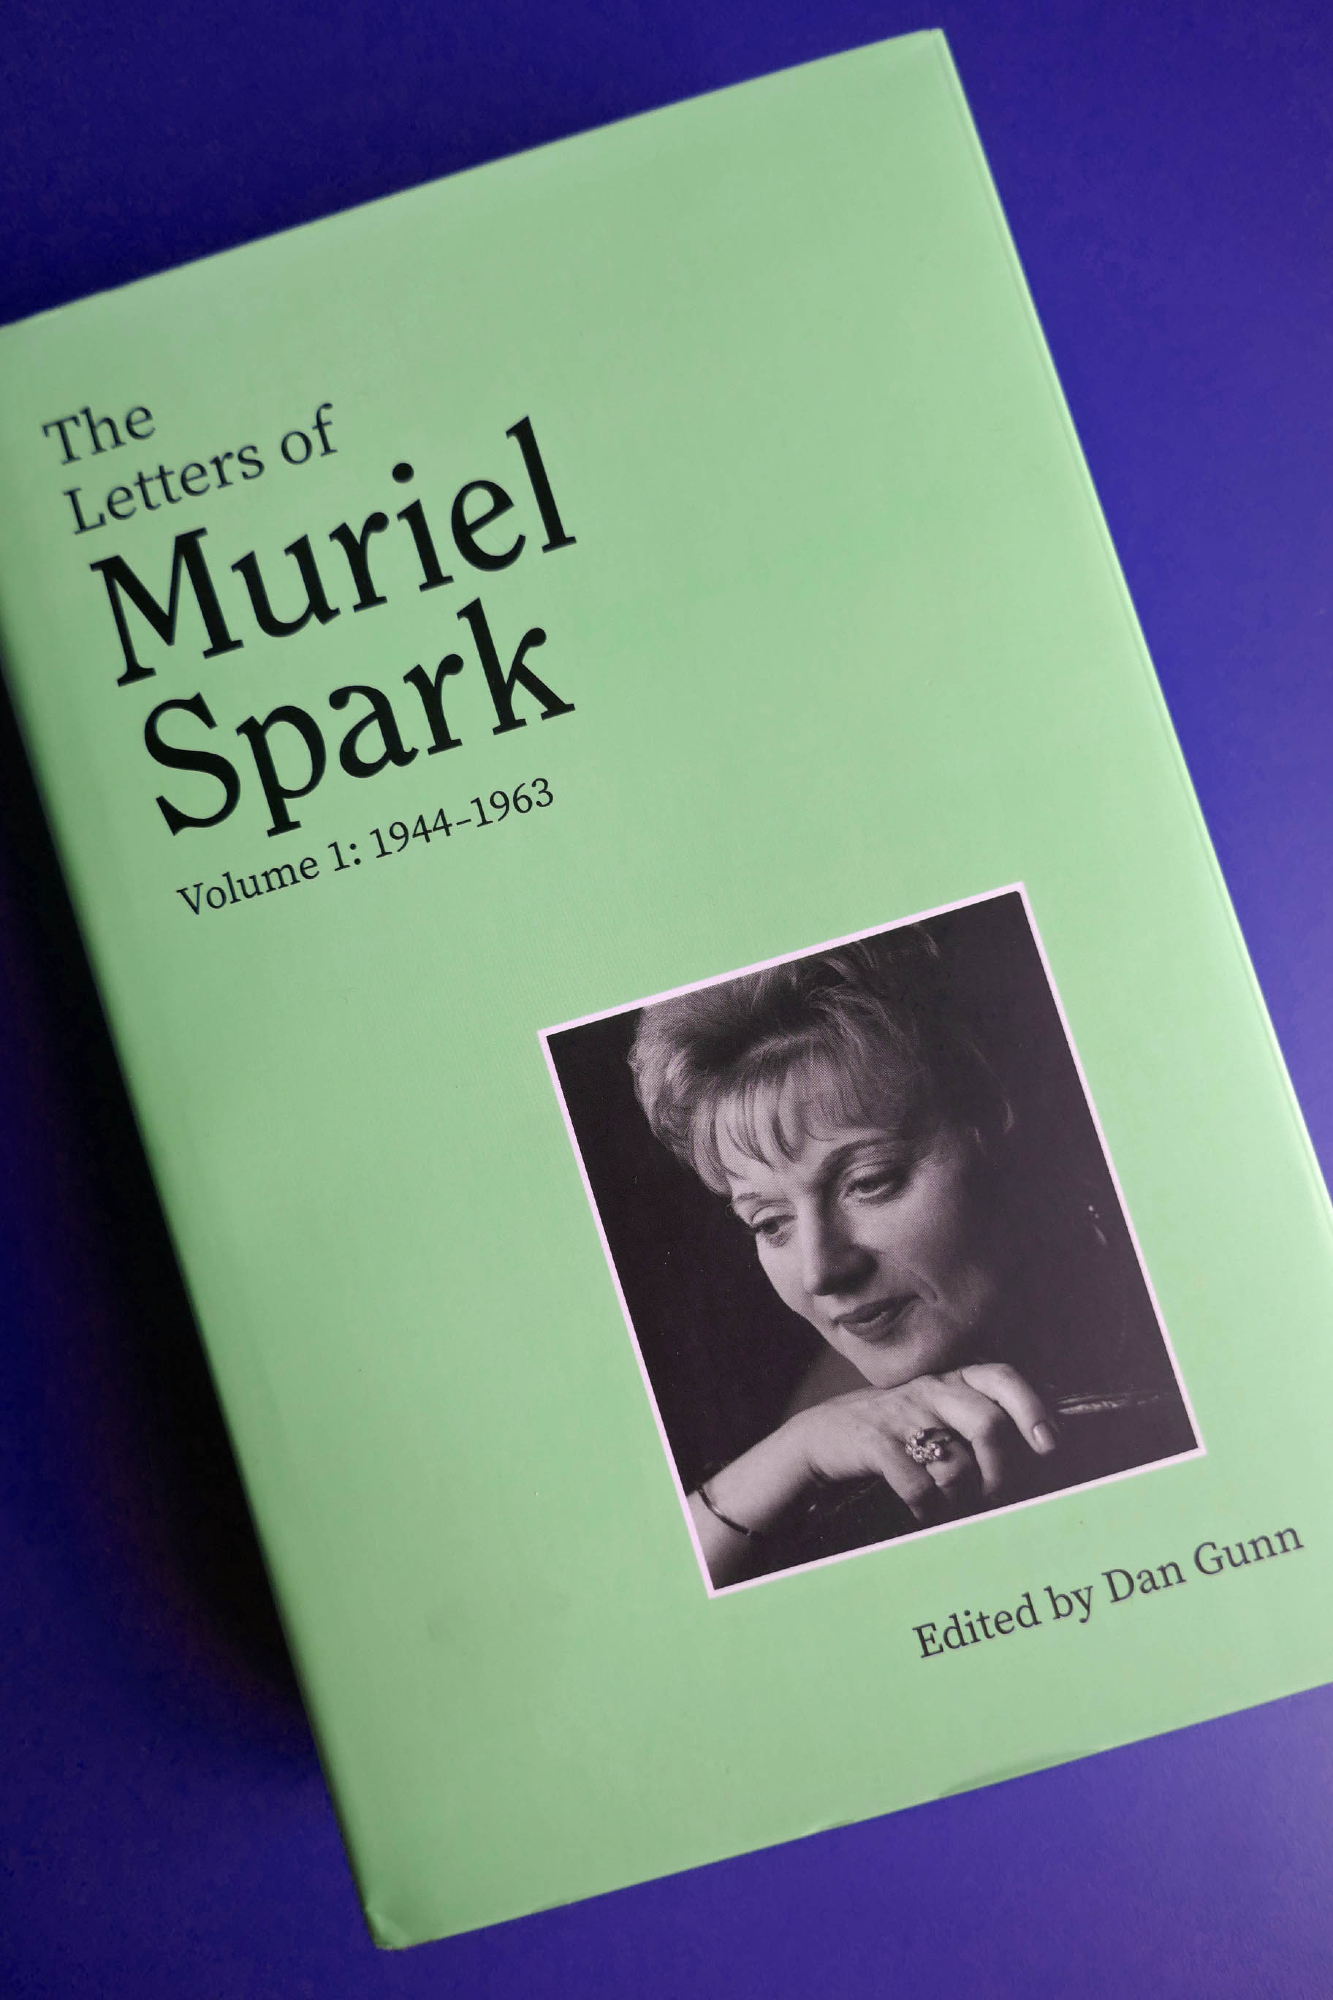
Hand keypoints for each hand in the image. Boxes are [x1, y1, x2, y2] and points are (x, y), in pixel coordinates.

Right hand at [787, 1362, 1057, 1523]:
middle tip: (992, 1495)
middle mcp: (930, 1392)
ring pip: (956, 1464)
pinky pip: (918, 1485)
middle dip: (1000, 1470)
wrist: (822, 1438)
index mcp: (951, 1382)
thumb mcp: (936, 1416)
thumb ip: (977, 1427)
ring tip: (949, 1504)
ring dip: (960, 1498)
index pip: (1001, 1378)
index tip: (1049, 1444)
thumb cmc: (895, 1434)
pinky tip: (921, 1509)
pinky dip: (927, 1508)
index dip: (1030, 1407)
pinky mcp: (874, 1442)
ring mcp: (901, 1415)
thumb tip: (1034, 1457)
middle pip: (987, 1424)